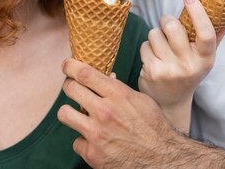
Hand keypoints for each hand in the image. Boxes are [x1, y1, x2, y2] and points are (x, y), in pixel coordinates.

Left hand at [58, 58, 180, 168]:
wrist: (160, 159)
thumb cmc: (154, 128)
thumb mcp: (141, 100)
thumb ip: (120, 89)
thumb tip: (106, 78)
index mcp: (118, 95)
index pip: (84, 73)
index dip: (70, 66)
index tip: (66, 65)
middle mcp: (104, 112)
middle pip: (70, 89)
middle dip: (69, 86)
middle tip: (72, 89)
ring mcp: (96, 134)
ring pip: (64, 113)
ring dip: (70, 113)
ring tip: (79, 115)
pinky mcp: (92, 154)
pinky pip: (77, 141)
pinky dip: (85, 141)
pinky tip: (97, 141)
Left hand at [138, 0, 220, 130]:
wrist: (170, 102)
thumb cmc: (190, 72)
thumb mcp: (205, 58)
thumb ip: (217, 36)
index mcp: (206, 59)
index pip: (206, 33)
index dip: (197, 12)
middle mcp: (189, 66)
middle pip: (172, 27)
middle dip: (166, 20)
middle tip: (168, 23)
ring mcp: (170, 70)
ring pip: (155, 34)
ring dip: (156, 35)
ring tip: (162, 47)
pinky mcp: (152, 72)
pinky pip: (145, 46)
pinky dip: (147, 48)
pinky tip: (154, 58)